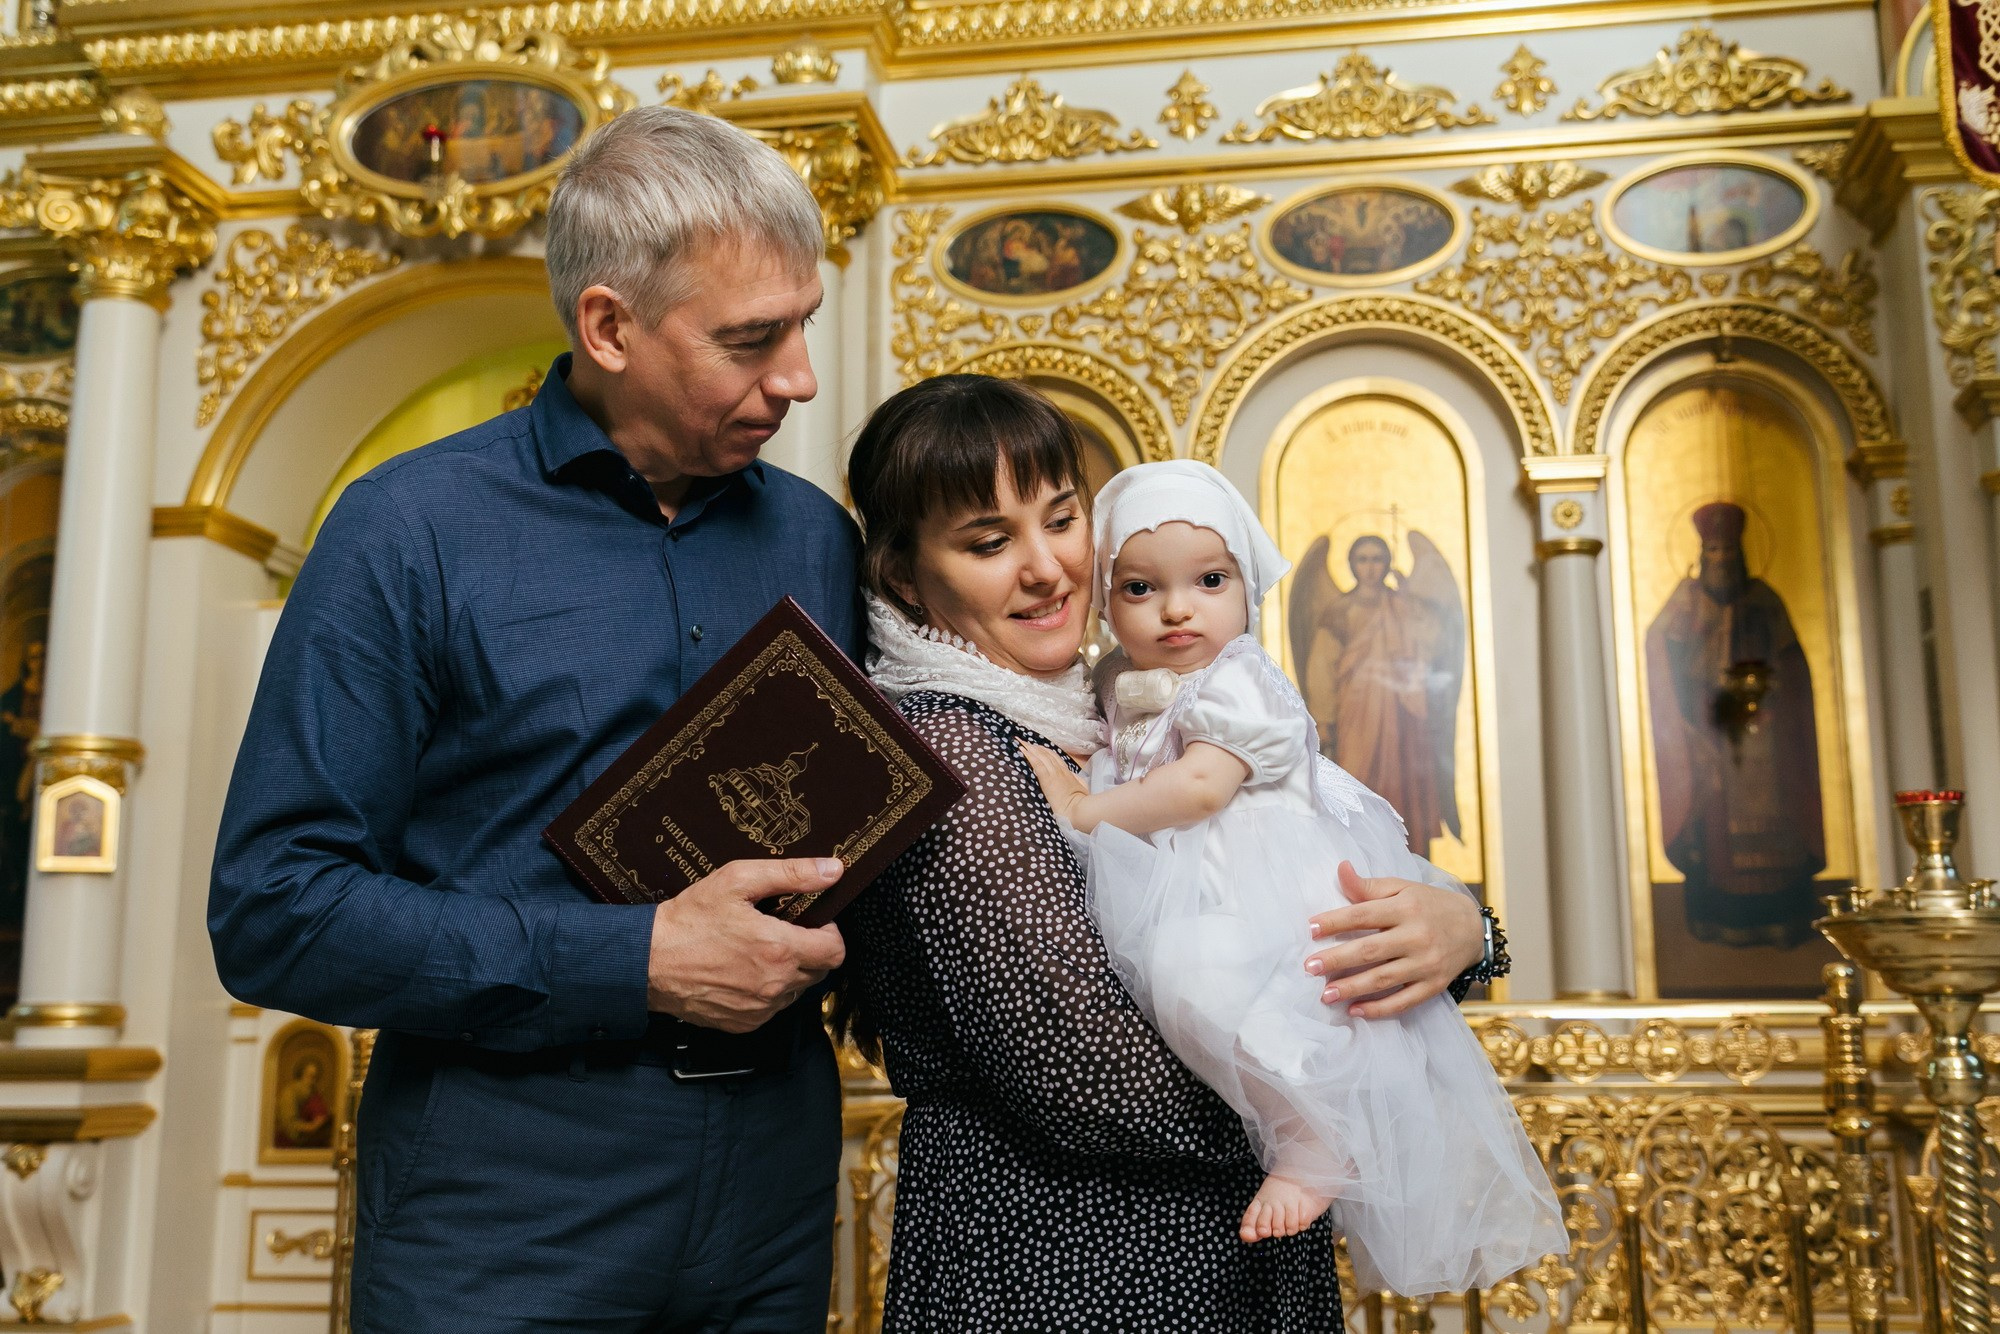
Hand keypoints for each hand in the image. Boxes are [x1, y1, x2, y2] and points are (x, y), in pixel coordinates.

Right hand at [647, 858, 847, 1032]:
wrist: (648, 961)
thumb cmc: (688, 920)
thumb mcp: (738, 881)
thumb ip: (791, 874)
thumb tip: (831, 870)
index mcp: (779, 949)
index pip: (836, 951)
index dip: (829, 933)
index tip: (812, 922)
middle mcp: (774, 985)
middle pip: (820, 971)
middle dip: (809, 950)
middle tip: (782, 932)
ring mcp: (760, 1009)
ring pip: (797, 991)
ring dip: (789, 972)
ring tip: (759, 951)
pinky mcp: (744, 1023)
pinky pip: (772, 1008)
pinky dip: (767, 992)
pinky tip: (744, 971)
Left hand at [1017, 741, 1086, 822]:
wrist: (1079, 807)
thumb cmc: (1081, 801)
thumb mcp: (1081, 787)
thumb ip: (1076, 780)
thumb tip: (1073, 776)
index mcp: (1067, 772)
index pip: (1054, 757)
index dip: (1045, 751)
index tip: (1037, 747)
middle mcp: (1060, 770)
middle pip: (1046, 754)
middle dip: (1035, 747)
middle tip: (1025, 742)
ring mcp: (1053, 773)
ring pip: (1040, 756)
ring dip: (1029, 748)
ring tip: (1020, 742)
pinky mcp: (1047, 778)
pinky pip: (1036, 763)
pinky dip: (1029, 755)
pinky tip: (1022, 750)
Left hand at [1303, 862, 1481, 1018]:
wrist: (1473, 929)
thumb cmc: (1429, 905)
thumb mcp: (1402, 888)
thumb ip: (1369, 886)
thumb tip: (1341, 869)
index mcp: (1406, 908)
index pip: (1363, 915)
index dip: (1335, 922)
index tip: (1310, 929)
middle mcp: (1417, 936)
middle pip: (1370, 950)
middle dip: (1337, 959)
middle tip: (1310, 967)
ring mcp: (1426, 963)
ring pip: (1384, 979)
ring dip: (1352, 988)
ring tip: (1326, 994)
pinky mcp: (1434, 986)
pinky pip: (1404, 1001)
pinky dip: (1379, 1009)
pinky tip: (1355, 1010)